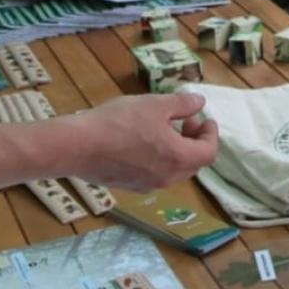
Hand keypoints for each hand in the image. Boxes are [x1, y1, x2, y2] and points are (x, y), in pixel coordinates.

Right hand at [60, 92, 218, 190]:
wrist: (78, 146)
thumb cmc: (120, 122)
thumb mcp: (154, 104)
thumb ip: (182, 104)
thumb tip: (200, 102)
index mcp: (178, 158)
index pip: (208, 152)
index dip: (210, 134)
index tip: (205, 119)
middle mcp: (167, 178)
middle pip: (193, 163)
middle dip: (194, 141)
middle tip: (184, 121)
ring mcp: (148, 185)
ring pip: (174, 170)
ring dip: (177, 150)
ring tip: (163, 129)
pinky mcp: (130, 187)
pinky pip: (155, 174)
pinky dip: (160, 159)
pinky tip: (143, 142)